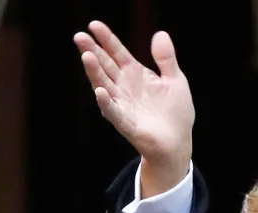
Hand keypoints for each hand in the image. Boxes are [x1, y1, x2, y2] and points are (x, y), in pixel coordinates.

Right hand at [74, 23, 194, 196]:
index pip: (117, 53)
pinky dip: (107, 103)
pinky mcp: (127, 124)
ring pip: (104, 86)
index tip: (94, 25)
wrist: (178, 142)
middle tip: (79, 37)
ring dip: (95, 73)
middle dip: (92, 51)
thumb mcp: (175, 80)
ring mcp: (123, 105)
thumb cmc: (175, 112)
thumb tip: (160, 34)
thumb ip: (166, 59)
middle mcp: (124, 87)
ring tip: (86, 56)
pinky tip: (100, 92)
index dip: (107, 39)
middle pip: (105, 66)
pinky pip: (114, 112)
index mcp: (135, 74)